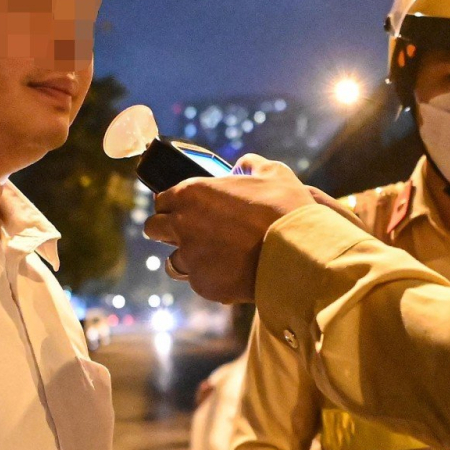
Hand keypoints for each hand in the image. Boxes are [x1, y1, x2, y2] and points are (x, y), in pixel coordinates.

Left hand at [144, 158, 318, 303]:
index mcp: (192, 193)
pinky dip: (211, 278)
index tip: (185, 209)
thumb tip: (244, 165)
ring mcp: (191, 258)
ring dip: (188, 259)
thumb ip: (251, 164)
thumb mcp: (273, 172)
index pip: (162, 199)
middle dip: (166, 230)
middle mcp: (183, 225)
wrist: (296, 254)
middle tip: (189, 233)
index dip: (173, 204)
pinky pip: (199, 282)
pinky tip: (231, 273)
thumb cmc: (284, 208)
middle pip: (153, 229)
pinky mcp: (202, 285)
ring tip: (213, 258)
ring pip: (172, 261)